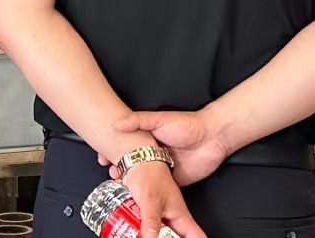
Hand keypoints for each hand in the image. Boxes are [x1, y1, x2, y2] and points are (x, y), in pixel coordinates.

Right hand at [101, 112, 229, 186]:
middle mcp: (153, 155)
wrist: (213, 138)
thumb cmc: (188, 125)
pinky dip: (149, 195)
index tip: (102, 157)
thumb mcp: (159, 119)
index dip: (112, 152)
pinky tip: (139, 194)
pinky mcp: (173, 182)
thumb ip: (138, 120)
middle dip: (119, 169)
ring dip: (132, 183)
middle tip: (110, 171)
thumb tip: (117, 123)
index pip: (126, 147)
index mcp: (148, 140)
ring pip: (142, 179)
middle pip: (132, 164)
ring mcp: (162, 170)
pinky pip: (158, 191)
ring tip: (120, 184)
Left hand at [120, 160, 203, 237]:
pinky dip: (140, 232)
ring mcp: (160, 217)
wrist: (135, 163)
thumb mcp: (151, 200)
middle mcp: (172, 219)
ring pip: (158, 235)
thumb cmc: (149, 175)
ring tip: (137, 236)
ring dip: (149, 236)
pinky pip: (146, 229)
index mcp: (181, 216)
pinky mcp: (147, 215)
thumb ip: (151, 221)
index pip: (196, 236)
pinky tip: (131, 232)